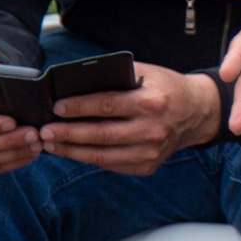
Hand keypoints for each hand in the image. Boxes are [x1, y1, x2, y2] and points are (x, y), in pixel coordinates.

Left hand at [42, 64, 220, 175]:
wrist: (195, 113)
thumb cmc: (163, 88)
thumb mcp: (145, 74)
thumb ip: (115, 78)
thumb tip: (74, 85)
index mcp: (151, 102)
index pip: (107, 105)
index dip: (79, 107)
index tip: (56, 107)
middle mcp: (152, 130)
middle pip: (101, 135)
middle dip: (68, 134)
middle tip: (45, 131)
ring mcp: (150, 152)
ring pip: (102, 155)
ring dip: (72, 151)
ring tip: (51, 144)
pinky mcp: (147, 166)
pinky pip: (111, 164)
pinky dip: (88, 158)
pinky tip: (72, 150)